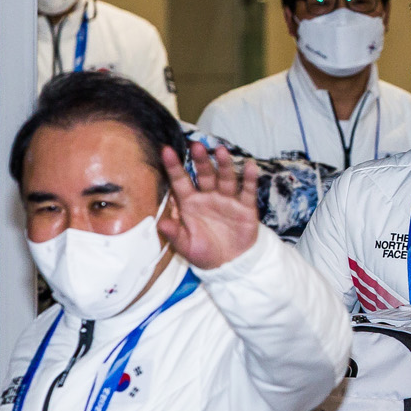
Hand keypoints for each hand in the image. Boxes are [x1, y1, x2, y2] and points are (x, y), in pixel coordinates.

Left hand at [157, 139, 260, 270]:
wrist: (230, 264)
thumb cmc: (204, 252)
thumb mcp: (186, 246)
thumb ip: (174, 233)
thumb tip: (160, 224)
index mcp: (190, 203)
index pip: (180, 181)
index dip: (174, 167)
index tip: (166, 151)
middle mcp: (208, 196)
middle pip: (204, 174)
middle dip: (201, 161)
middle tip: (197, 146)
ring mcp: (227, 199)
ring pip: (225, 178)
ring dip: (224, 164)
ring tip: (221, 151)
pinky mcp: (245, 207)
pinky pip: (247, 190)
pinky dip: (249, 178)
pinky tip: (250, 166)